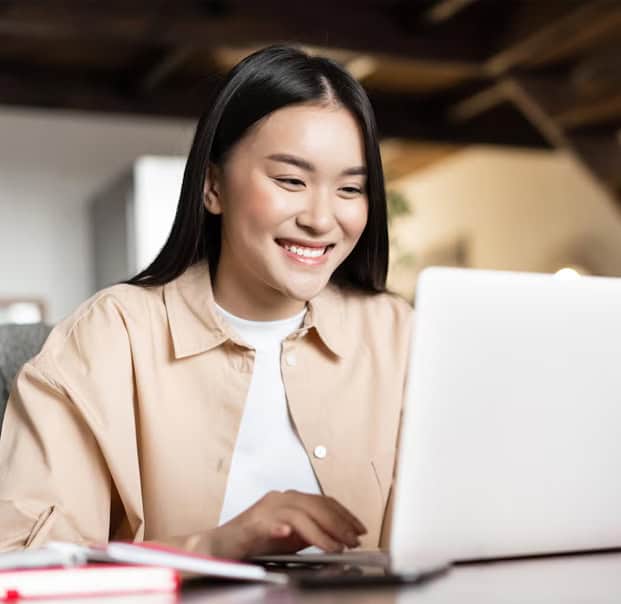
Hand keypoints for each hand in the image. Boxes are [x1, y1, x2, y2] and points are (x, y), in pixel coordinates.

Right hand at [209, 490, 366, 558]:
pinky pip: (268, 523)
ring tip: (335, 547)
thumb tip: (338, 536)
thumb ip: (311, 531)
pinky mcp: (251, 524)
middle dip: (338, 523)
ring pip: (299, 514)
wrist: (221, 545)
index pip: (323, 501)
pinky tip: (287, 534)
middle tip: (354, 540)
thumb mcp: (290, 535)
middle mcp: (279, 499)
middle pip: (315, 504)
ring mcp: (265, 510)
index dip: (344, 514)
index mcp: (289, 499)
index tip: (360, 528)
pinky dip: (280, 528)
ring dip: (320, 532)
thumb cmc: (254, 541)